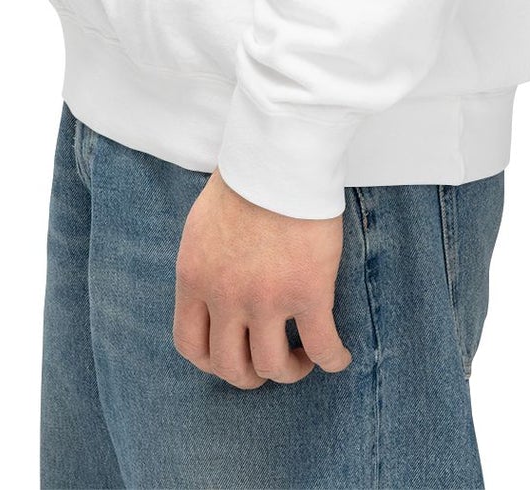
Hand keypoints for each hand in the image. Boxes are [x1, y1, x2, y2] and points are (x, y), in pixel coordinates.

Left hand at [171, 170, 352, 387]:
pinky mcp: (308, 292)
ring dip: (289, 370)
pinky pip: (321, 347)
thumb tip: (214, 291)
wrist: (279, 155)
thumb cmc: (245, 179)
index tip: (232, 355)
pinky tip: (338, 356)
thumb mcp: (202, 227)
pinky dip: (332, 360)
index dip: (212, 362)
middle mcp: (225, 296)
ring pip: (273, 366)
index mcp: (194, 278)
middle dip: (250, 374)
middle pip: (230, 366)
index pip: (190, 345)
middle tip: (268, 360)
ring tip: (301, 357)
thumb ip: (205, 266)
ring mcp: (266, 299)